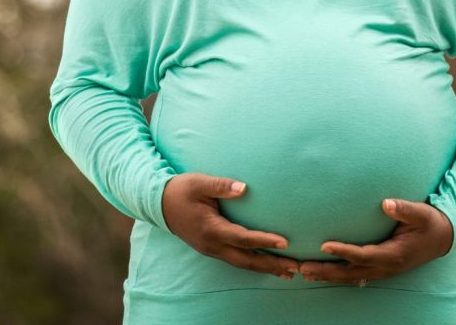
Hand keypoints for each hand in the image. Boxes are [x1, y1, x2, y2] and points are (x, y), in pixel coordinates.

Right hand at [162, 174, 299, 280]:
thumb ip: (221, 185)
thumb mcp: (200, 183)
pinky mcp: (212, 249)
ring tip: (287, 272)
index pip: (243, 238)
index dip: (264, 240)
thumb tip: (244, 188)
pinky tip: (266, 265)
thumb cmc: (182, 190)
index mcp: (211, 228)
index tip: (284, 242)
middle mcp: (213, 245)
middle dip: (271, 264)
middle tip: (295, 268)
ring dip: (265, 268)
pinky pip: (236, 260)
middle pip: (246, 260)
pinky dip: (253, 264)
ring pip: (242, 264)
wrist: (160, 204)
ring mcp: (212, 250)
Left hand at [298, 198, 453, 285]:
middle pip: (350, 272)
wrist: (441, 239)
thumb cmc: (429, 223)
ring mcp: (382, 271)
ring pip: (350, 277)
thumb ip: (404, 209)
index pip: (363, 255)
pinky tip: (323, 273)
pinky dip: (338, 275)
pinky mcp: (380, 269)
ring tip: (304, 272)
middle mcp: (385, 267)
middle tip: (302, 268)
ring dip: (327, 276)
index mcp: (393, 254)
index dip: (343, 251)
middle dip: (326, 271)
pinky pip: (355, 276)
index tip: (323, 245)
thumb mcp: (421, 214)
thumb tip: (387, 203)